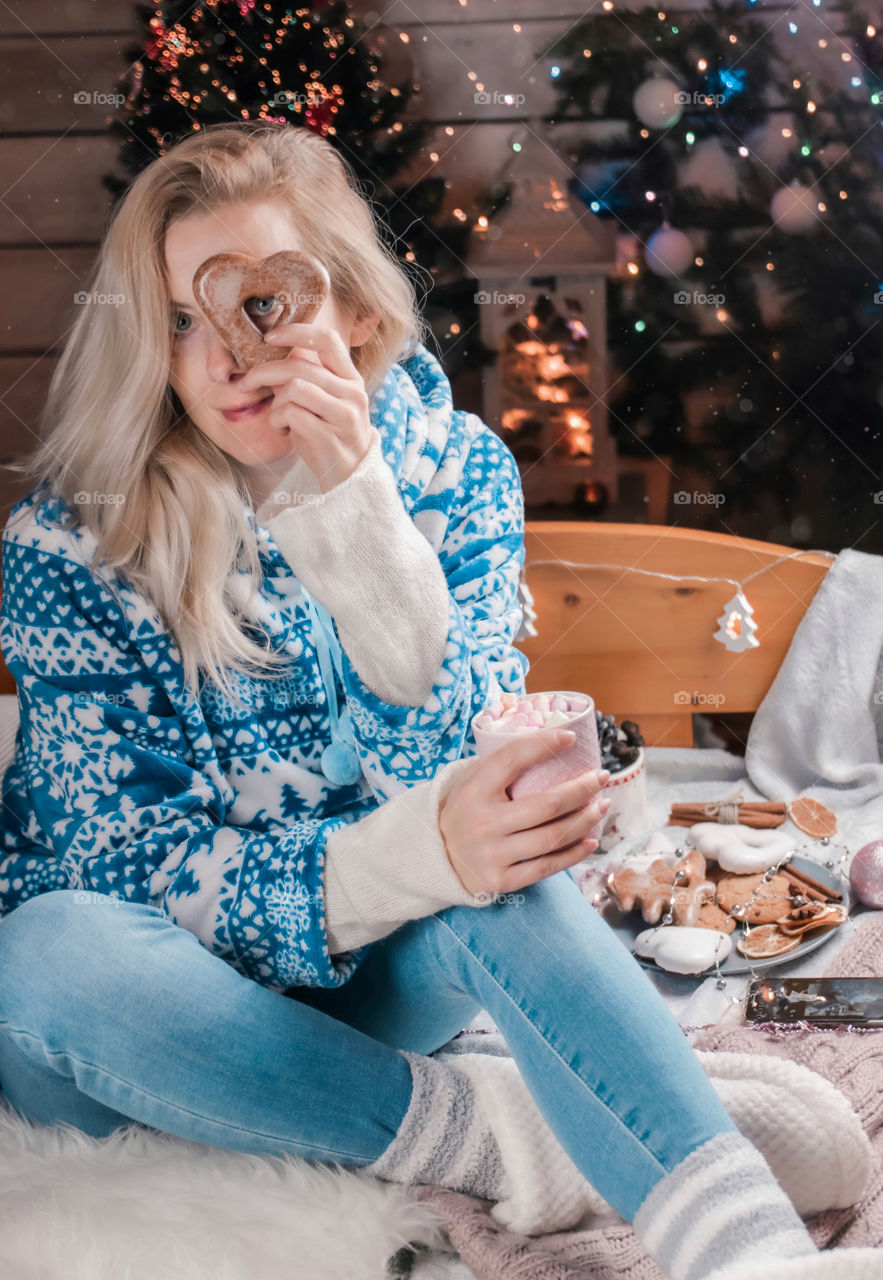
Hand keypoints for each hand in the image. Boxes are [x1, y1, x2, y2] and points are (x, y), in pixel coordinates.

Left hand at [236, 322, 374, 491]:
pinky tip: (283, 430)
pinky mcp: (329, 436)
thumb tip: (270, 357)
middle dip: (264, 372)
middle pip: (299, 366)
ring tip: (278, 417)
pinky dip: (277, 421)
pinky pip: (291, 414)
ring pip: (293, 388)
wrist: (351, 477)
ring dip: (275, 402)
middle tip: (246, 382)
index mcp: (351, 378)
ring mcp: (343, 415)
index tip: (269, 337)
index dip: (296, 332)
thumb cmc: (329, 435)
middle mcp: (352, 393)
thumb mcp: (323, 402)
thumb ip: (304, 379)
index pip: (327, 340)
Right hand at [438, 729, 610, 899]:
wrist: (436, 858)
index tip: (571, 738)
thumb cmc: (464, 812)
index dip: (544, 745)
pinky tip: (590, 840)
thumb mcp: (469, 782)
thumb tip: (548, 743)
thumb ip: (500, 767)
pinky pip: (547, 867)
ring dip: (585, 820)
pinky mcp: (502, 880)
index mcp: (474, 791)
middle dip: (582, 788)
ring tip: (602, 805)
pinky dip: (573, 854)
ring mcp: (494, 854)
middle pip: (547, 804)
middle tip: (602, 777)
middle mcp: (484, 823)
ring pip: (553, 837)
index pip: (512, 759)